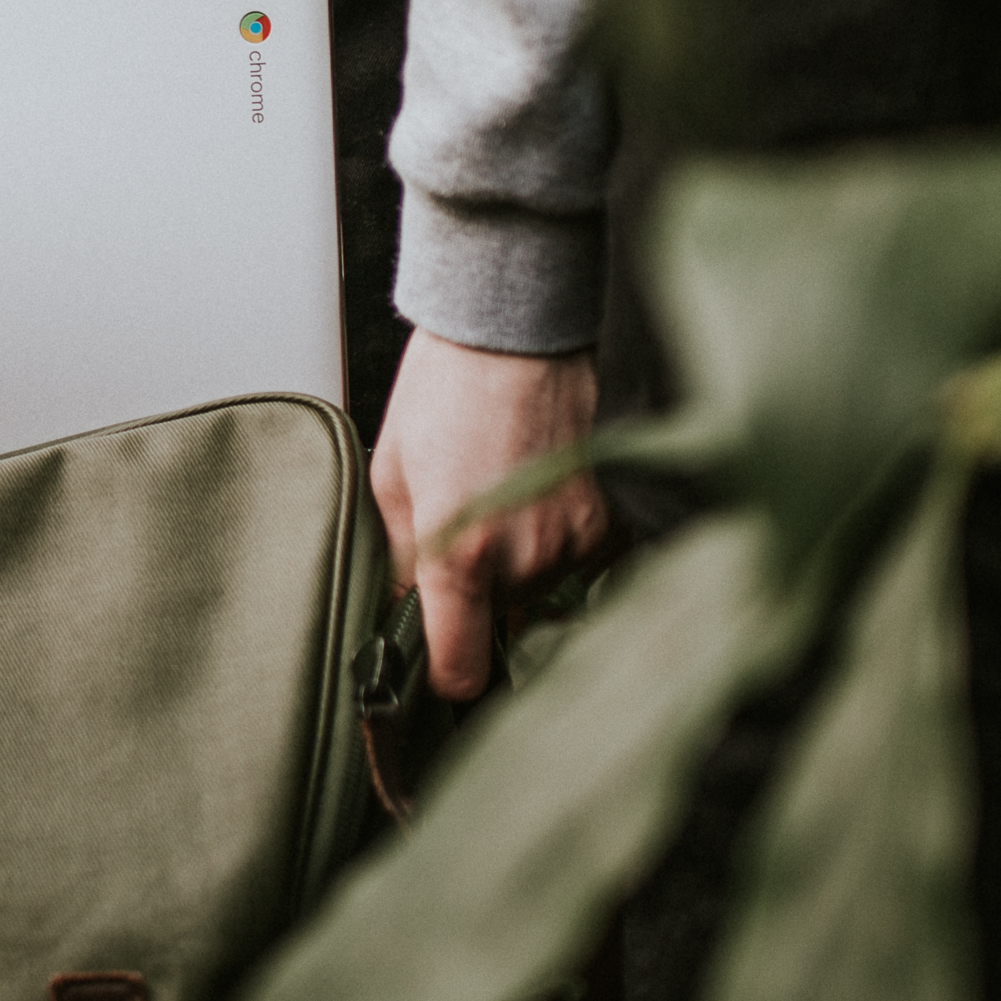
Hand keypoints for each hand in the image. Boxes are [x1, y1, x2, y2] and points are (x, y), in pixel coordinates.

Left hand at [369, 327, 612, 701]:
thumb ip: (399, 558)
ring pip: (541, 589)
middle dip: (480, 596)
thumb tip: (404, 608)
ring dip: (521, 562)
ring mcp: (574, 538)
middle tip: (466, 531)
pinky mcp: (608, 515)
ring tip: (501, 491)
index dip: (445, 675)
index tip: (438, 661)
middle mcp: (525, 557)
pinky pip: (579, 557)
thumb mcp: (391, 475)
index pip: (461, 671)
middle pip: (502, 624)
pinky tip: (537, 485)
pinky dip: (558, 536)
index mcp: (460, 553)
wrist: (514, 324)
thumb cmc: (447, 385)